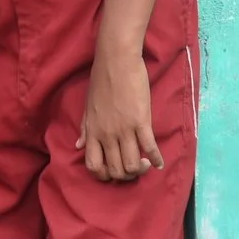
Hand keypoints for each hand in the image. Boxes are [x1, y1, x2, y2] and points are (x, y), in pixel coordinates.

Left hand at [78, 48, 159, 181]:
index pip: (93, 166)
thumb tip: (78, 146)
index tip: (113, 172)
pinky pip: (149, 147)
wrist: (116, 61)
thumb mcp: (88, 106)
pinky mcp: (141, 121)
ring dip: (141, 170)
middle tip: (134, 169)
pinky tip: (160, 163)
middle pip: (116, 170)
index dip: (104, 176)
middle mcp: (106, 135)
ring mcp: (124, 129)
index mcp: (92, 132)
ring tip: (146, 165)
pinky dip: (157, 159)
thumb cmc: (101, 81)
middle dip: (126, 176)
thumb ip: (84, 128)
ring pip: (132, 165)